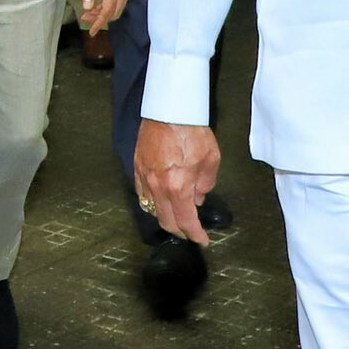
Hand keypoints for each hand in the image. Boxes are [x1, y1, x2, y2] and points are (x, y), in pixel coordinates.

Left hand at [81, 0, 131, 31]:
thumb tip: (88, 6)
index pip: (108, 11)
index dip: (99, 23)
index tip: (92, 31)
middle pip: (116, 11)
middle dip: (102, 18)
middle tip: (86, 18)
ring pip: (119, 5)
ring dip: (106, 11)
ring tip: (91, 9)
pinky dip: (111, 2)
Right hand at [134, 120, 221, 246]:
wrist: (170, 108)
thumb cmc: (192, 130)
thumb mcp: (211, 159)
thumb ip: (206, 184)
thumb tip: (198, 197)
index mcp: (179, 187)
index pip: (186, 221)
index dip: (196, 235)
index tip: (202, 240)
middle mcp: (159, 187)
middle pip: (167, 221)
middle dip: (180, 231)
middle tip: (190, 231)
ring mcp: (145, 177)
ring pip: (152, 210)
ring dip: (165, 218)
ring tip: (176, 217)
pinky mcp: (137, 167)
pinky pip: (142, 194)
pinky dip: (151, 203)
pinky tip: (159, 201)